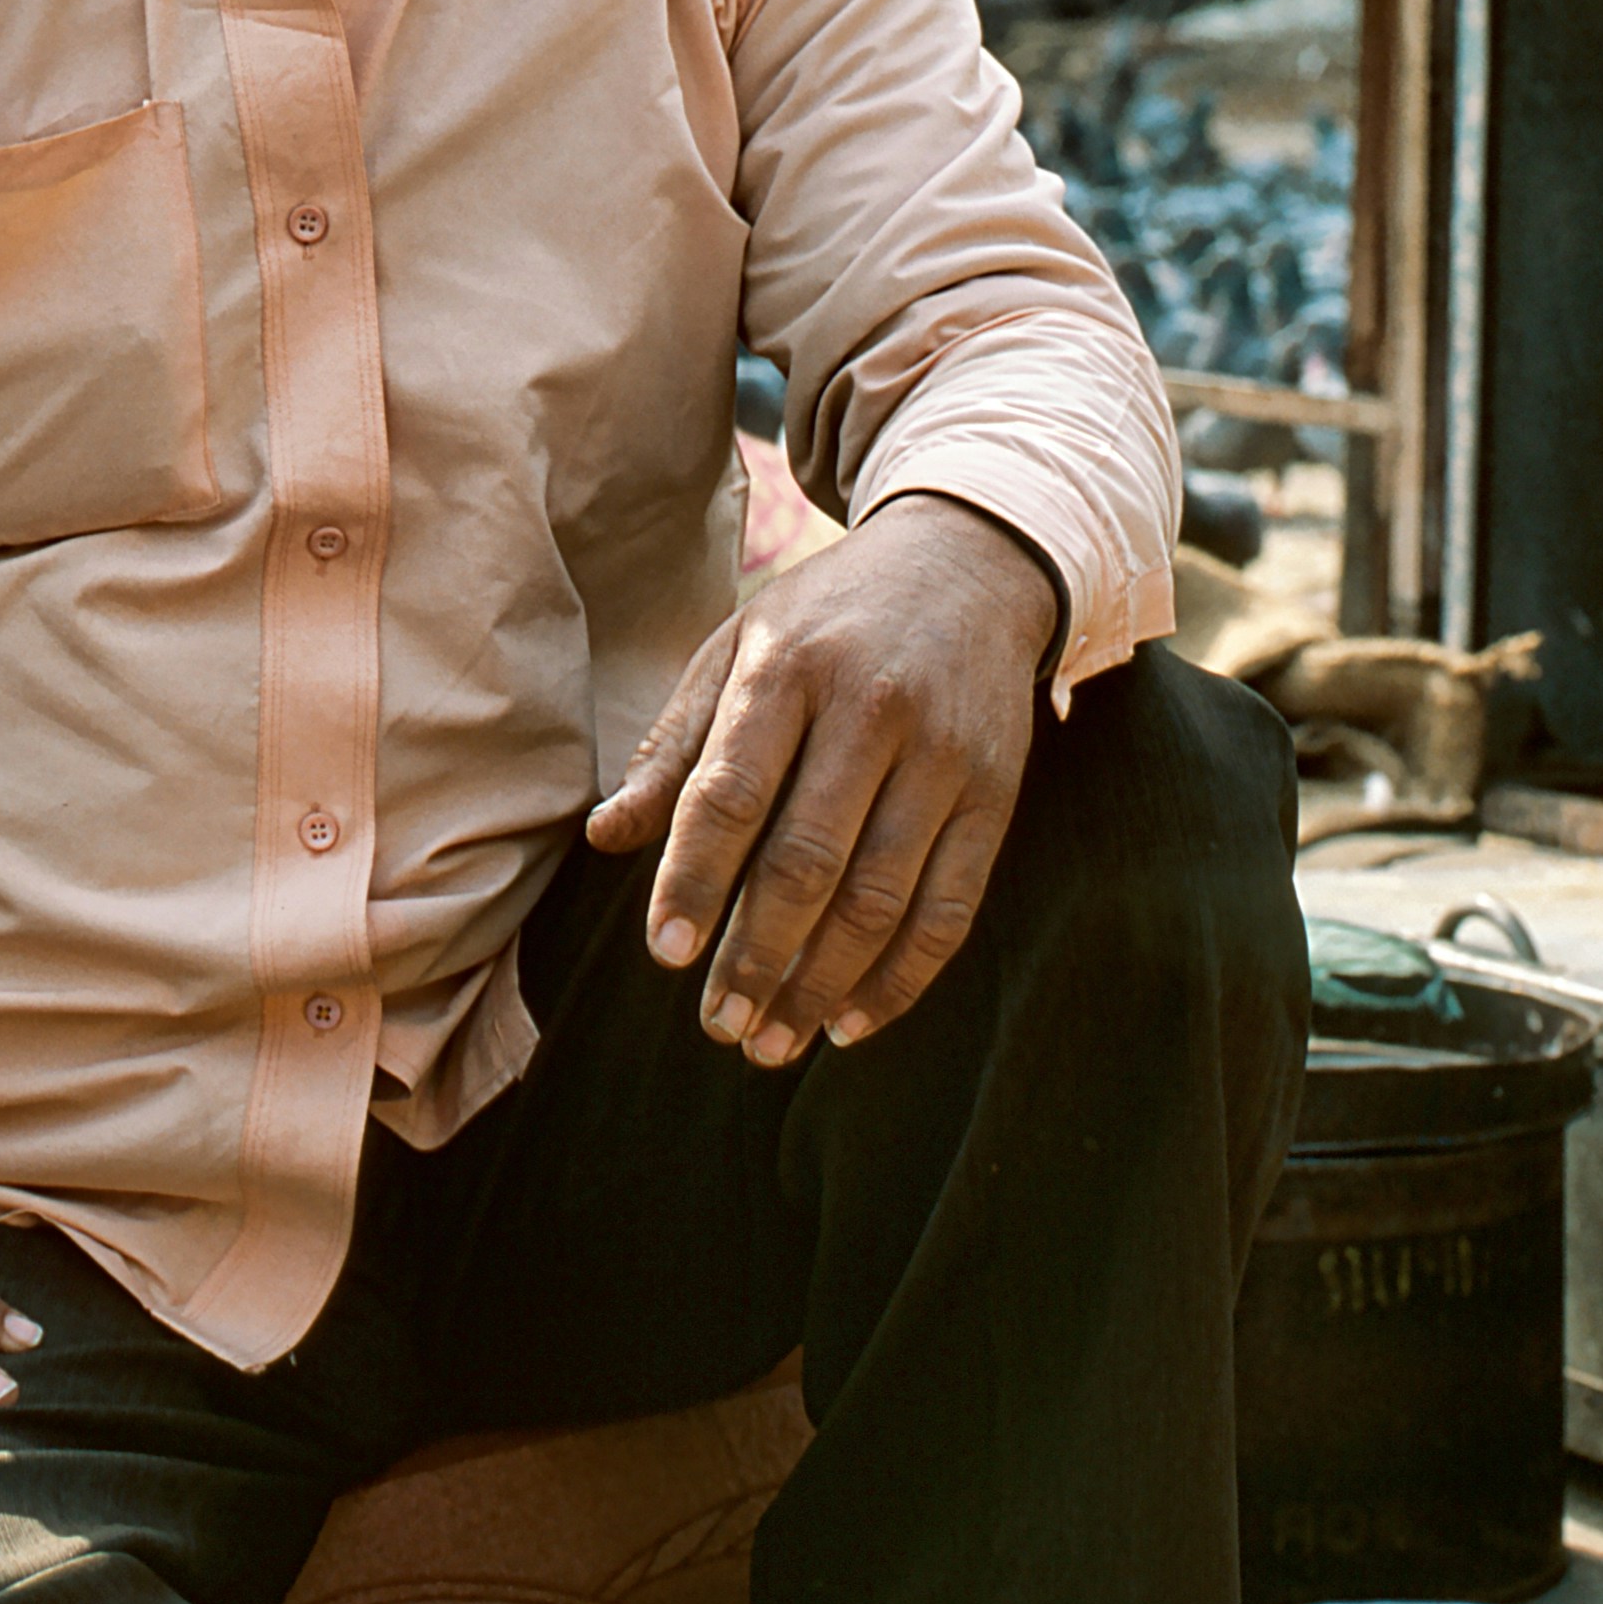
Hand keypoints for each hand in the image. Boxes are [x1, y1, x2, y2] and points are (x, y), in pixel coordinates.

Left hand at [583, 491, 1062, 1061]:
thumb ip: (674, 745)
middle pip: (807, 860)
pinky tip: (854, 1020)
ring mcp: (943, 756)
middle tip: (719, 1025)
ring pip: (881, 897)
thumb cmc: (824, 619)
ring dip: (822, 983)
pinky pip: (951, 906)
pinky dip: (904, 976)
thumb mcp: (736, 648)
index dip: (694, 881)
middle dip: (757, 956)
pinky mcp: (996, 794)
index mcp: (786, 671)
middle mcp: (870, 712)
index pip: (730, 795)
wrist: (968, 562)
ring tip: (773, 1041)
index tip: (665, 954)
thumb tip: (606, 836)